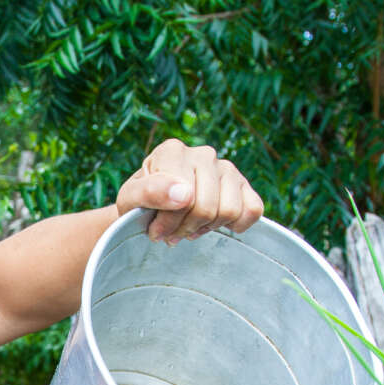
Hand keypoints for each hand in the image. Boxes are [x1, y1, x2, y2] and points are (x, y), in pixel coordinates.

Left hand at [116, 138, 263, 243]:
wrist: (151, 210)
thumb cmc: (140, 204)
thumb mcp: (130, 200)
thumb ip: (149, 192)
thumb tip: (184, 194)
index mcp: (172, 151)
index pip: (184, 197)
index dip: (169, 222)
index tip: (155, 229)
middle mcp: (203, 154)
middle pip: (206, 208)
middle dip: (185, 228)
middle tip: (170, 232)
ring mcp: (227, 168)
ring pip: (229, 211)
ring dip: (206, 229)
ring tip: (188, 227)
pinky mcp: (244, 185)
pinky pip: (253, 209)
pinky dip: (236, 226)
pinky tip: (214, 224)